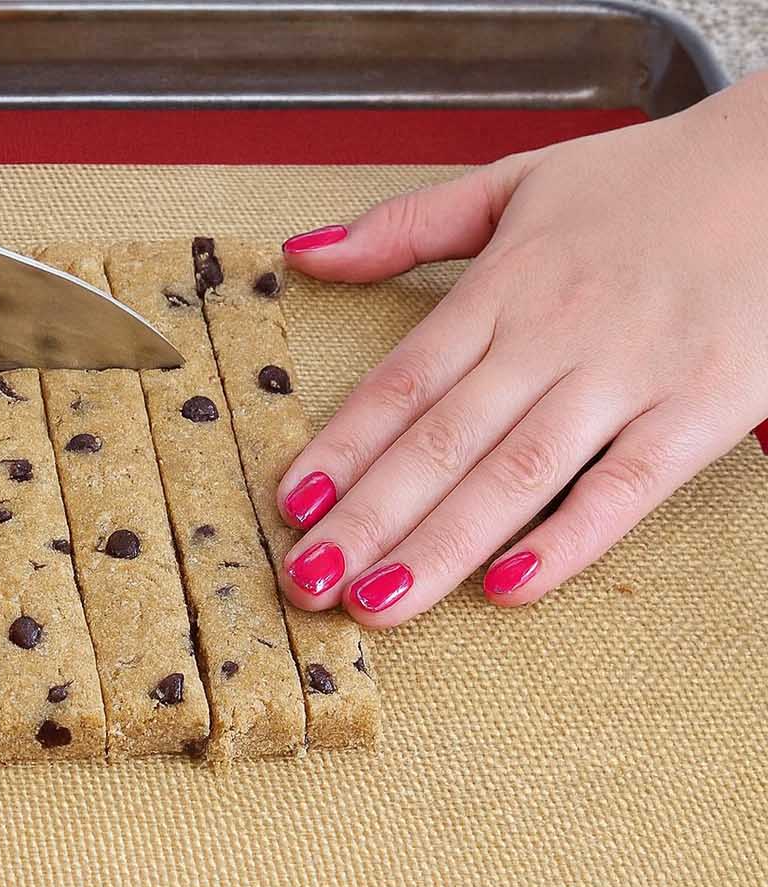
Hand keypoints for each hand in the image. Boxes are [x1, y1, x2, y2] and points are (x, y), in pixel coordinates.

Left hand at [274, 73, 767, 624]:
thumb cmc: (652, 186)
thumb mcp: (522, 181)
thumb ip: (410, 224)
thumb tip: (306, 252)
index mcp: (507, 284)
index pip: (405, 380)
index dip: (345, 446)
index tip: (291, 503)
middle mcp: (557, 332)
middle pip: (446, 439)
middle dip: (370, 517)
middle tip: (311, 581)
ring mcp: (628, 374)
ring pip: (518, 472)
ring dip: (442, 544)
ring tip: (378, 602)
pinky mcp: (697, 410)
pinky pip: (623, 487)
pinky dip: (568, 539)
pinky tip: (509, 588)